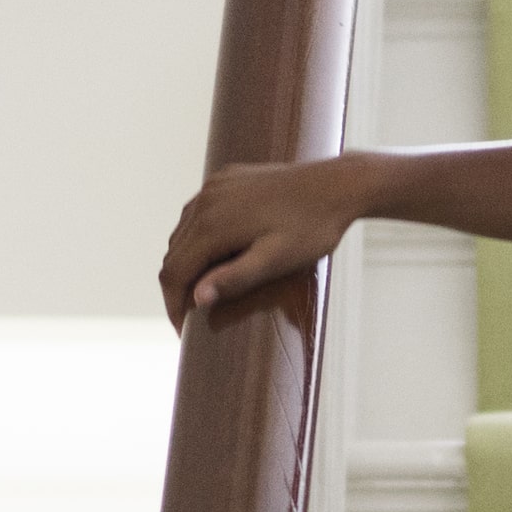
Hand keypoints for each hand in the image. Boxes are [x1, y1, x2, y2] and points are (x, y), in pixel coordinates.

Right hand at [161, 157, 360, 326]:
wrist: (338, 185)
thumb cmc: (312, 228)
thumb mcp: (276, 259)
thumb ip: (235, 278)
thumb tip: (196, 299)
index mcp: (213, 224)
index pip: (174, 273)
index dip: (172, 306)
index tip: (182, 331)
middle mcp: (206, 201)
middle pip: (173, 253)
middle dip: (177, 288)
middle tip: (191, 318)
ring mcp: (215, 187)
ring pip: (182, 232)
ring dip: (186, 262)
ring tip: (202, 290)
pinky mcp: (226, 179)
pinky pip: (198, 212)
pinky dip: (197, 238)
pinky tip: (214, 254)